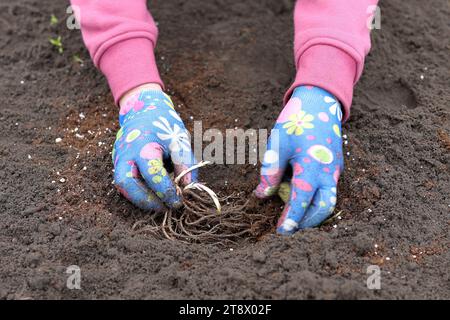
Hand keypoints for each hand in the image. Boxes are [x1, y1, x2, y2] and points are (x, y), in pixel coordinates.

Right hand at [112, 85, 196, 210]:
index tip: (179, 200)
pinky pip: (124, 183)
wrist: (143, 109)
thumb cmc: (164, 125)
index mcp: (143, 145)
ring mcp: (118, 158)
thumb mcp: (179, 140)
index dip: (167, 190)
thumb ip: (185, 163)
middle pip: (126, 183)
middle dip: (145, 200)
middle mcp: (126, 153)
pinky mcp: (117, 163)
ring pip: (122, 186)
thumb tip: (190, 188)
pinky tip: (153, 195)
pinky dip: (137, 192)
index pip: (152, 173)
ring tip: (160, 204)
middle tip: (164, 207)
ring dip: (140, 199)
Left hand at [255, 86, 343, 233]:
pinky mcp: (337, 168)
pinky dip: (317, 200)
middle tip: (289, 229)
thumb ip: (270, 171)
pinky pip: (330, 190)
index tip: (280, 232)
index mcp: (312, 164)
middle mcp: (329, 171)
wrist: (320, 103)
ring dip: (314, 213)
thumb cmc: (296, 122)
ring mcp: (336, 170)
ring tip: (294, 217)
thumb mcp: (277, 143)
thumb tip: (261, 194)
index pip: (302, 199)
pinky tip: (302, 198)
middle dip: (308, 223)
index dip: (291, 218)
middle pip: (324, 208)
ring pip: (330, 201)